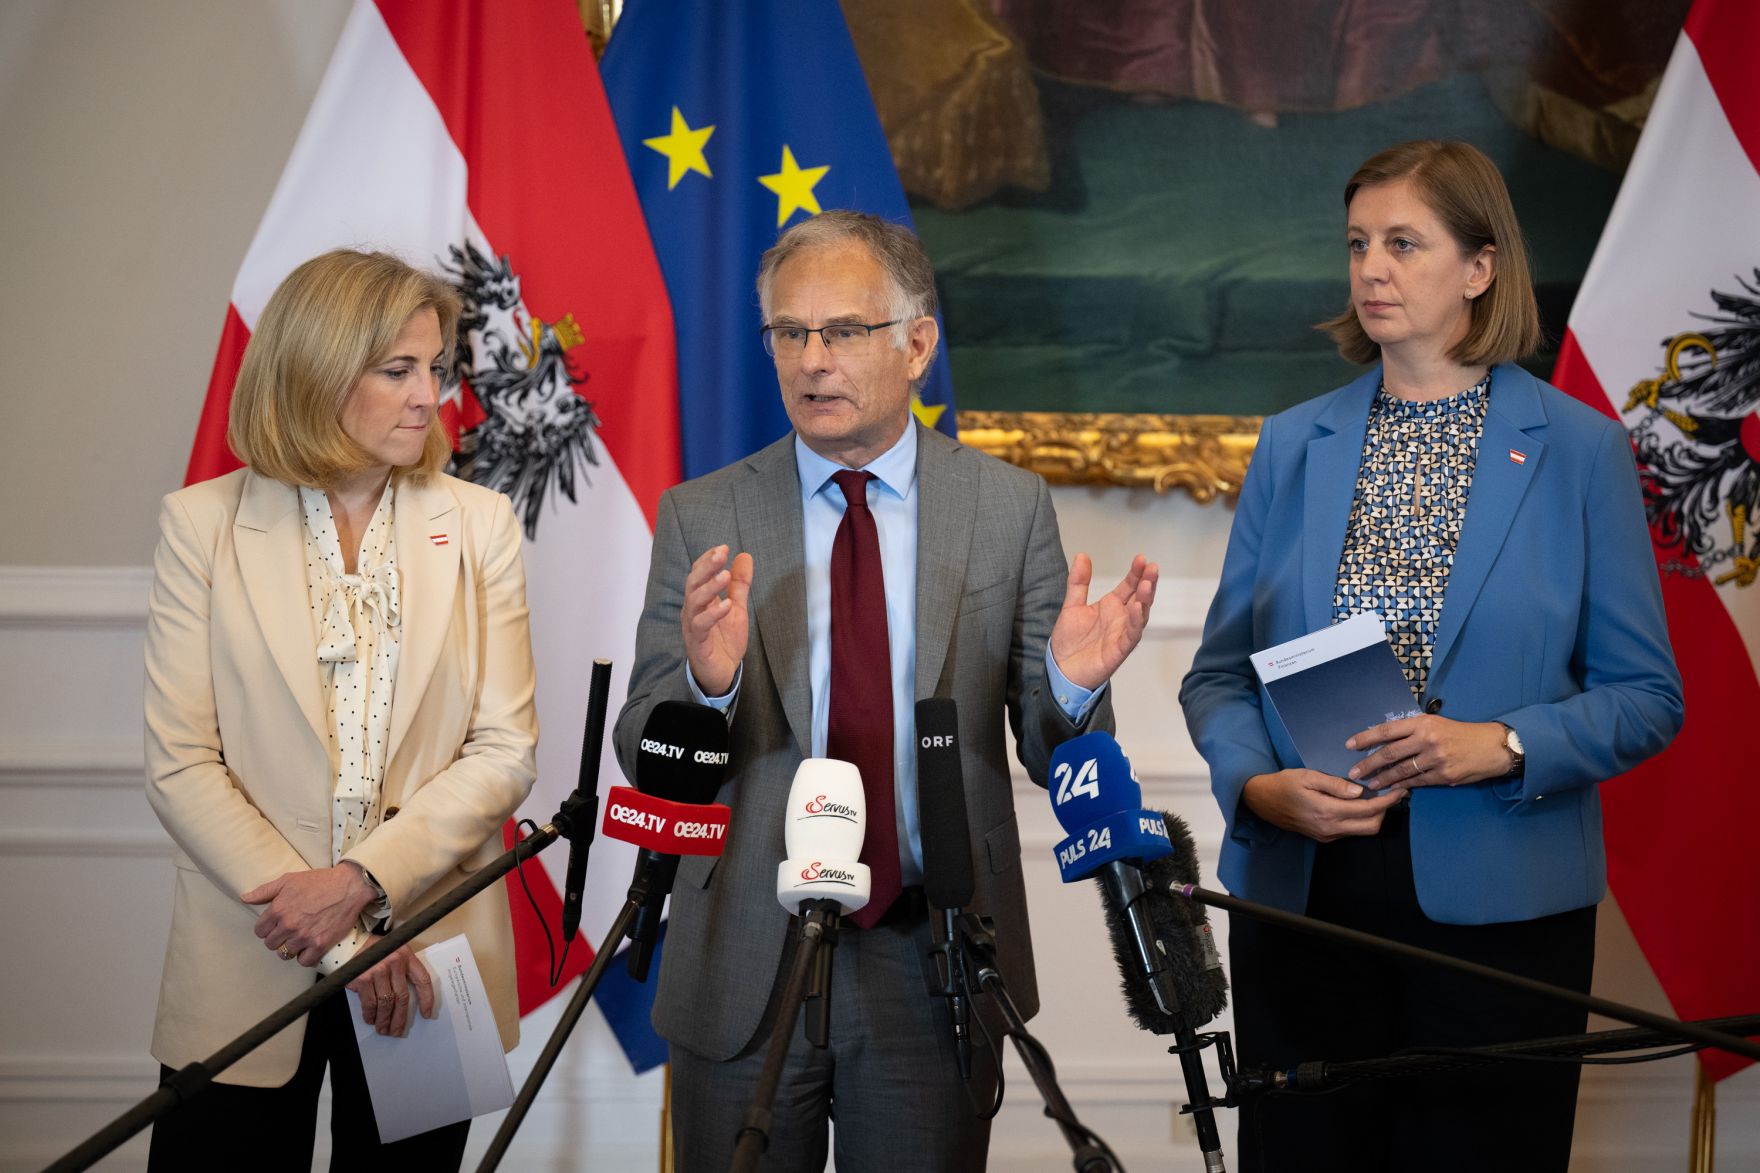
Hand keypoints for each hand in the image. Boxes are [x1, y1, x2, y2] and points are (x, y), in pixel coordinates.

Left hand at [242, 865, 376, 966]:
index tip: (276, 925)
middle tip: (289, 931)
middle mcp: (289, 925)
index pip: (260, 931)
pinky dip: (305, 956)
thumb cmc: (319, 881)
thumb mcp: (289, 880)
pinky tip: (309, 947)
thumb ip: (265, 891)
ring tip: (299, 939)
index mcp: (278, 909)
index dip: (267, 928)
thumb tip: (244, 898)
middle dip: (278, 938)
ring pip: (285, 954)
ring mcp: (304, 936)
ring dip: (291, 948)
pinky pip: (304, 961)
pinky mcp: (320, 944)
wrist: (349, 886)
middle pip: (271, 944)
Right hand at [347, 945, 435, 1037]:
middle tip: (398, 1030)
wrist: (349, 944)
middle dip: (400, 1018)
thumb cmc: (374, 952)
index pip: (422, 980)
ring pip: (386, 1003)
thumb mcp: (394, 953)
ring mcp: (377, 971)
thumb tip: (406, 1002)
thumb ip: (402, 971)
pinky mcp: (362, 979)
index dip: (426, 999)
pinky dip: (371, 1015)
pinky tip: (372, 1020)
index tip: (426, 1014)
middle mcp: (394, 962)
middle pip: (402, 997)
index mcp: (406, 956)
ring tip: (384, 1029)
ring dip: (385, 1020)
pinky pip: (369, 1003)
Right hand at [682, 545, 752, 696]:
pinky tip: (726, 605)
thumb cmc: (724, 641)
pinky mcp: (697, 643)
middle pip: (693, 583)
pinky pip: (701, 625)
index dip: (708, 559)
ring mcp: (693, 626)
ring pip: (694, 601)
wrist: (722, 674)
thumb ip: (739, 584)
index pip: (698, 573)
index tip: (723, 547)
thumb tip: (744, 556)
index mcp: (700, 600)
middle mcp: (693, 610)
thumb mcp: (737, 608)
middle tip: (721, 553)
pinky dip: (713, 614)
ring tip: (725, 575)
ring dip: (709, 587)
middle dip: (706, 567)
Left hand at [1048, 553, 1158, 689]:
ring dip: (1146, 600)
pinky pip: (1131, 635)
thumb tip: (1082, 555)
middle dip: (1147, 582)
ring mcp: (1122, 634)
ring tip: (1148, 584)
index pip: (1129, 586)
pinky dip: (1136, 622)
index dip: (1136, 573)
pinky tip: (1138, 608)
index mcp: (1112, 606)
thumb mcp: (1072, 606)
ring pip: (1141, 615)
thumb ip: (1078, 582)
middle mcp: (1121, 618)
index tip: (1141, 558)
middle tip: (1151, 568)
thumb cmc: (1070, 641)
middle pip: (1140, 597)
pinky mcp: (1119, 650)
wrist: (1061, 669)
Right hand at [1241, 768, 1403, 841]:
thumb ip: (1334, 784)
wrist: (1260, 801)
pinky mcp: (1323, 836)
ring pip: (1362, 831)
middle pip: (1371, 826)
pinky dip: (1361, 819)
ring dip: (1374, 816)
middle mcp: (1330, 828)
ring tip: (1379, 797)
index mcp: (1327, 811)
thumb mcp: (1307, 776)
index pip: (1367, 810)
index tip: (1400, 789)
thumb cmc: (1283, 784)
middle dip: (1385, 810)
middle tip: (1392, 793)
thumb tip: (1359, 791)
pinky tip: (1360, 805)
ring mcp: (1327, 835)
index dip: (1387, 800)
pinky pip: (1350, 831)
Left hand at [1346, 715, 1511, 790]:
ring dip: (1382, 779)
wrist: (1491, 747)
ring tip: (1369, 784)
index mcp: (1423, 723)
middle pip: (1390, 753)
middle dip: (1368, 764)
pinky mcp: (1444, 775)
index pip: (1387, 730)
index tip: (1350, 745)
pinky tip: (1391, 789)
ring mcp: (1435, 758)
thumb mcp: (1436, 723)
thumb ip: (1412, 730)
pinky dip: (1402, 786)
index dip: (1366, 738)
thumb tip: (1384, 740)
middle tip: (1353, 772)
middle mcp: (1427, 739)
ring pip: (1401, 771)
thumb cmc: (1460, 733)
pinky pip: (1417, 782)